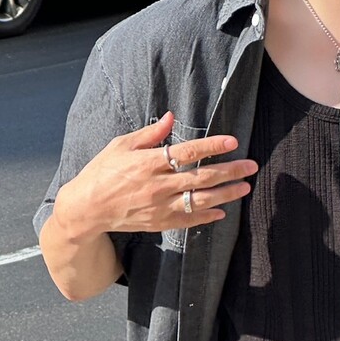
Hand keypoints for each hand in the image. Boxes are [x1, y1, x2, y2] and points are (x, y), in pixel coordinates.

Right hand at [53, 112, 257, 242]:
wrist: (88, 208)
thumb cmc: (103, 172)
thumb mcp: (121, 145)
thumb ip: (150, 134)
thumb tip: (171, 117)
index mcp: (149, 162)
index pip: (188, 152)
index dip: (212, 147)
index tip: (233, 142)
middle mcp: (158, 186)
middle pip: (202, 178)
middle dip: (230, 171)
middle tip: (251, 166)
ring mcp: (161, 207)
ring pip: (201, 201)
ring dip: (226, 195)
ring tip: (245, 188)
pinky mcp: (160, 223)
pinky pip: (190, 221)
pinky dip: (208, 217)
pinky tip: (223, 211)